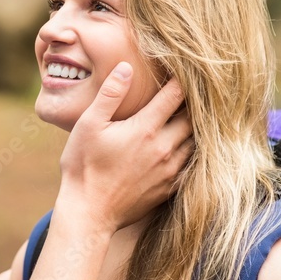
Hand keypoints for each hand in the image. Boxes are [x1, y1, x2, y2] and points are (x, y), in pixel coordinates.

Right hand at [58, 61, 192, 232]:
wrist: (89, 212)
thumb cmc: (83, 165)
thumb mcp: (89, 124)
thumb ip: (110, 94)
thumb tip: (127, 67)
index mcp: (145, 129)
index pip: (174, 96)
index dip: (182, 80)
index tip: (184, 69)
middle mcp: (163, 148)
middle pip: (192, 118)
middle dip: (194, 102)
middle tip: (195, 89)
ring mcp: (169, 170)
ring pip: (196, 141)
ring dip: (197, 127)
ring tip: (193, 113)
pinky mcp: (169, 188)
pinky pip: (193, 165)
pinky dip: (195, 152)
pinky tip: (188, 145)